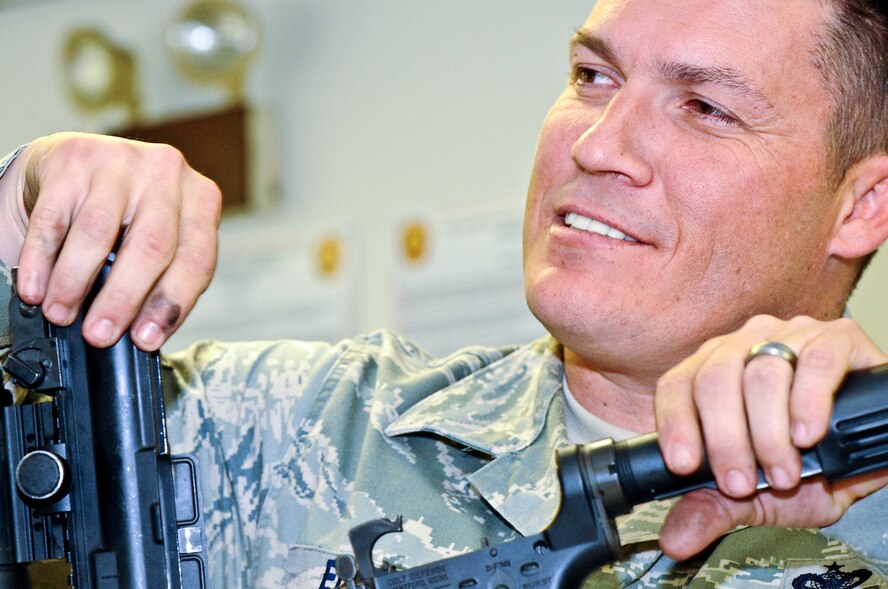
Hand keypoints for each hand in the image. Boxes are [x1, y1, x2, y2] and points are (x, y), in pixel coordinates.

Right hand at [9, 132, 220, 350]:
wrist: (79, 164)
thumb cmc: (129, 212)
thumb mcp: (159, 237)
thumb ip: (161, 275)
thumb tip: (141, 332)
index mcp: (201, 200)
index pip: (197, 259)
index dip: (171, 304)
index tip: (145, 338)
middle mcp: (167, 175)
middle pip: (152, 247)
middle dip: (123, 300)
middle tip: (100, 334)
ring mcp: (121, 162)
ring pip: (98, 232)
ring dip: (75, 283)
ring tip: (61, 313)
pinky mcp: (74, 158)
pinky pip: (55, 219)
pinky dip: (41, 261)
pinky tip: (36, 288)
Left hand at [654, 314, 887, 558]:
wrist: (873, 455)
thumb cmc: (810, 463)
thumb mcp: (759, 494)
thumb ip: (713, 509)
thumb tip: (673, 540)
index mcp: (714, 371)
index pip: (678, 385)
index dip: (675, 424)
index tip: (684, 464)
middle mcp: (745, 345)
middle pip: (716, 380)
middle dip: (724, 440)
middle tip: (740, 483)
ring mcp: (790, 336)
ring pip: (762, 372)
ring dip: (768, 432)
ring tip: (784, 472)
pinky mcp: (837, 338)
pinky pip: (816, 362)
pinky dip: (809, 403)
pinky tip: (808, 434)